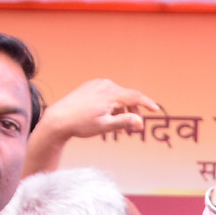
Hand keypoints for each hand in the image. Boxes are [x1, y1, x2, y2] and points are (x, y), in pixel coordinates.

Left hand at [26, 77, 162, 173]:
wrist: (58, 119)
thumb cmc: (80, 125)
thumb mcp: (104, 126)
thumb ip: (123, 122)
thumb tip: (140, 122)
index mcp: (110, 93)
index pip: (135, 96)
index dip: (148, 103)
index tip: (157, 110)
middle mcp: (105, 85)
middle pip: (127, 97)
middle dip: (133, 112)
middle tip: (133, 130)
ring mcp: (97, 84)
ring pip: (117, 97)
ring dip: (122, 111)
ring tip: (119, 130)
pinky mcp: (90, 86)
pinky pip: (107, 95)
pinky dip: (112, 106)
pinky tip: (108, 119)